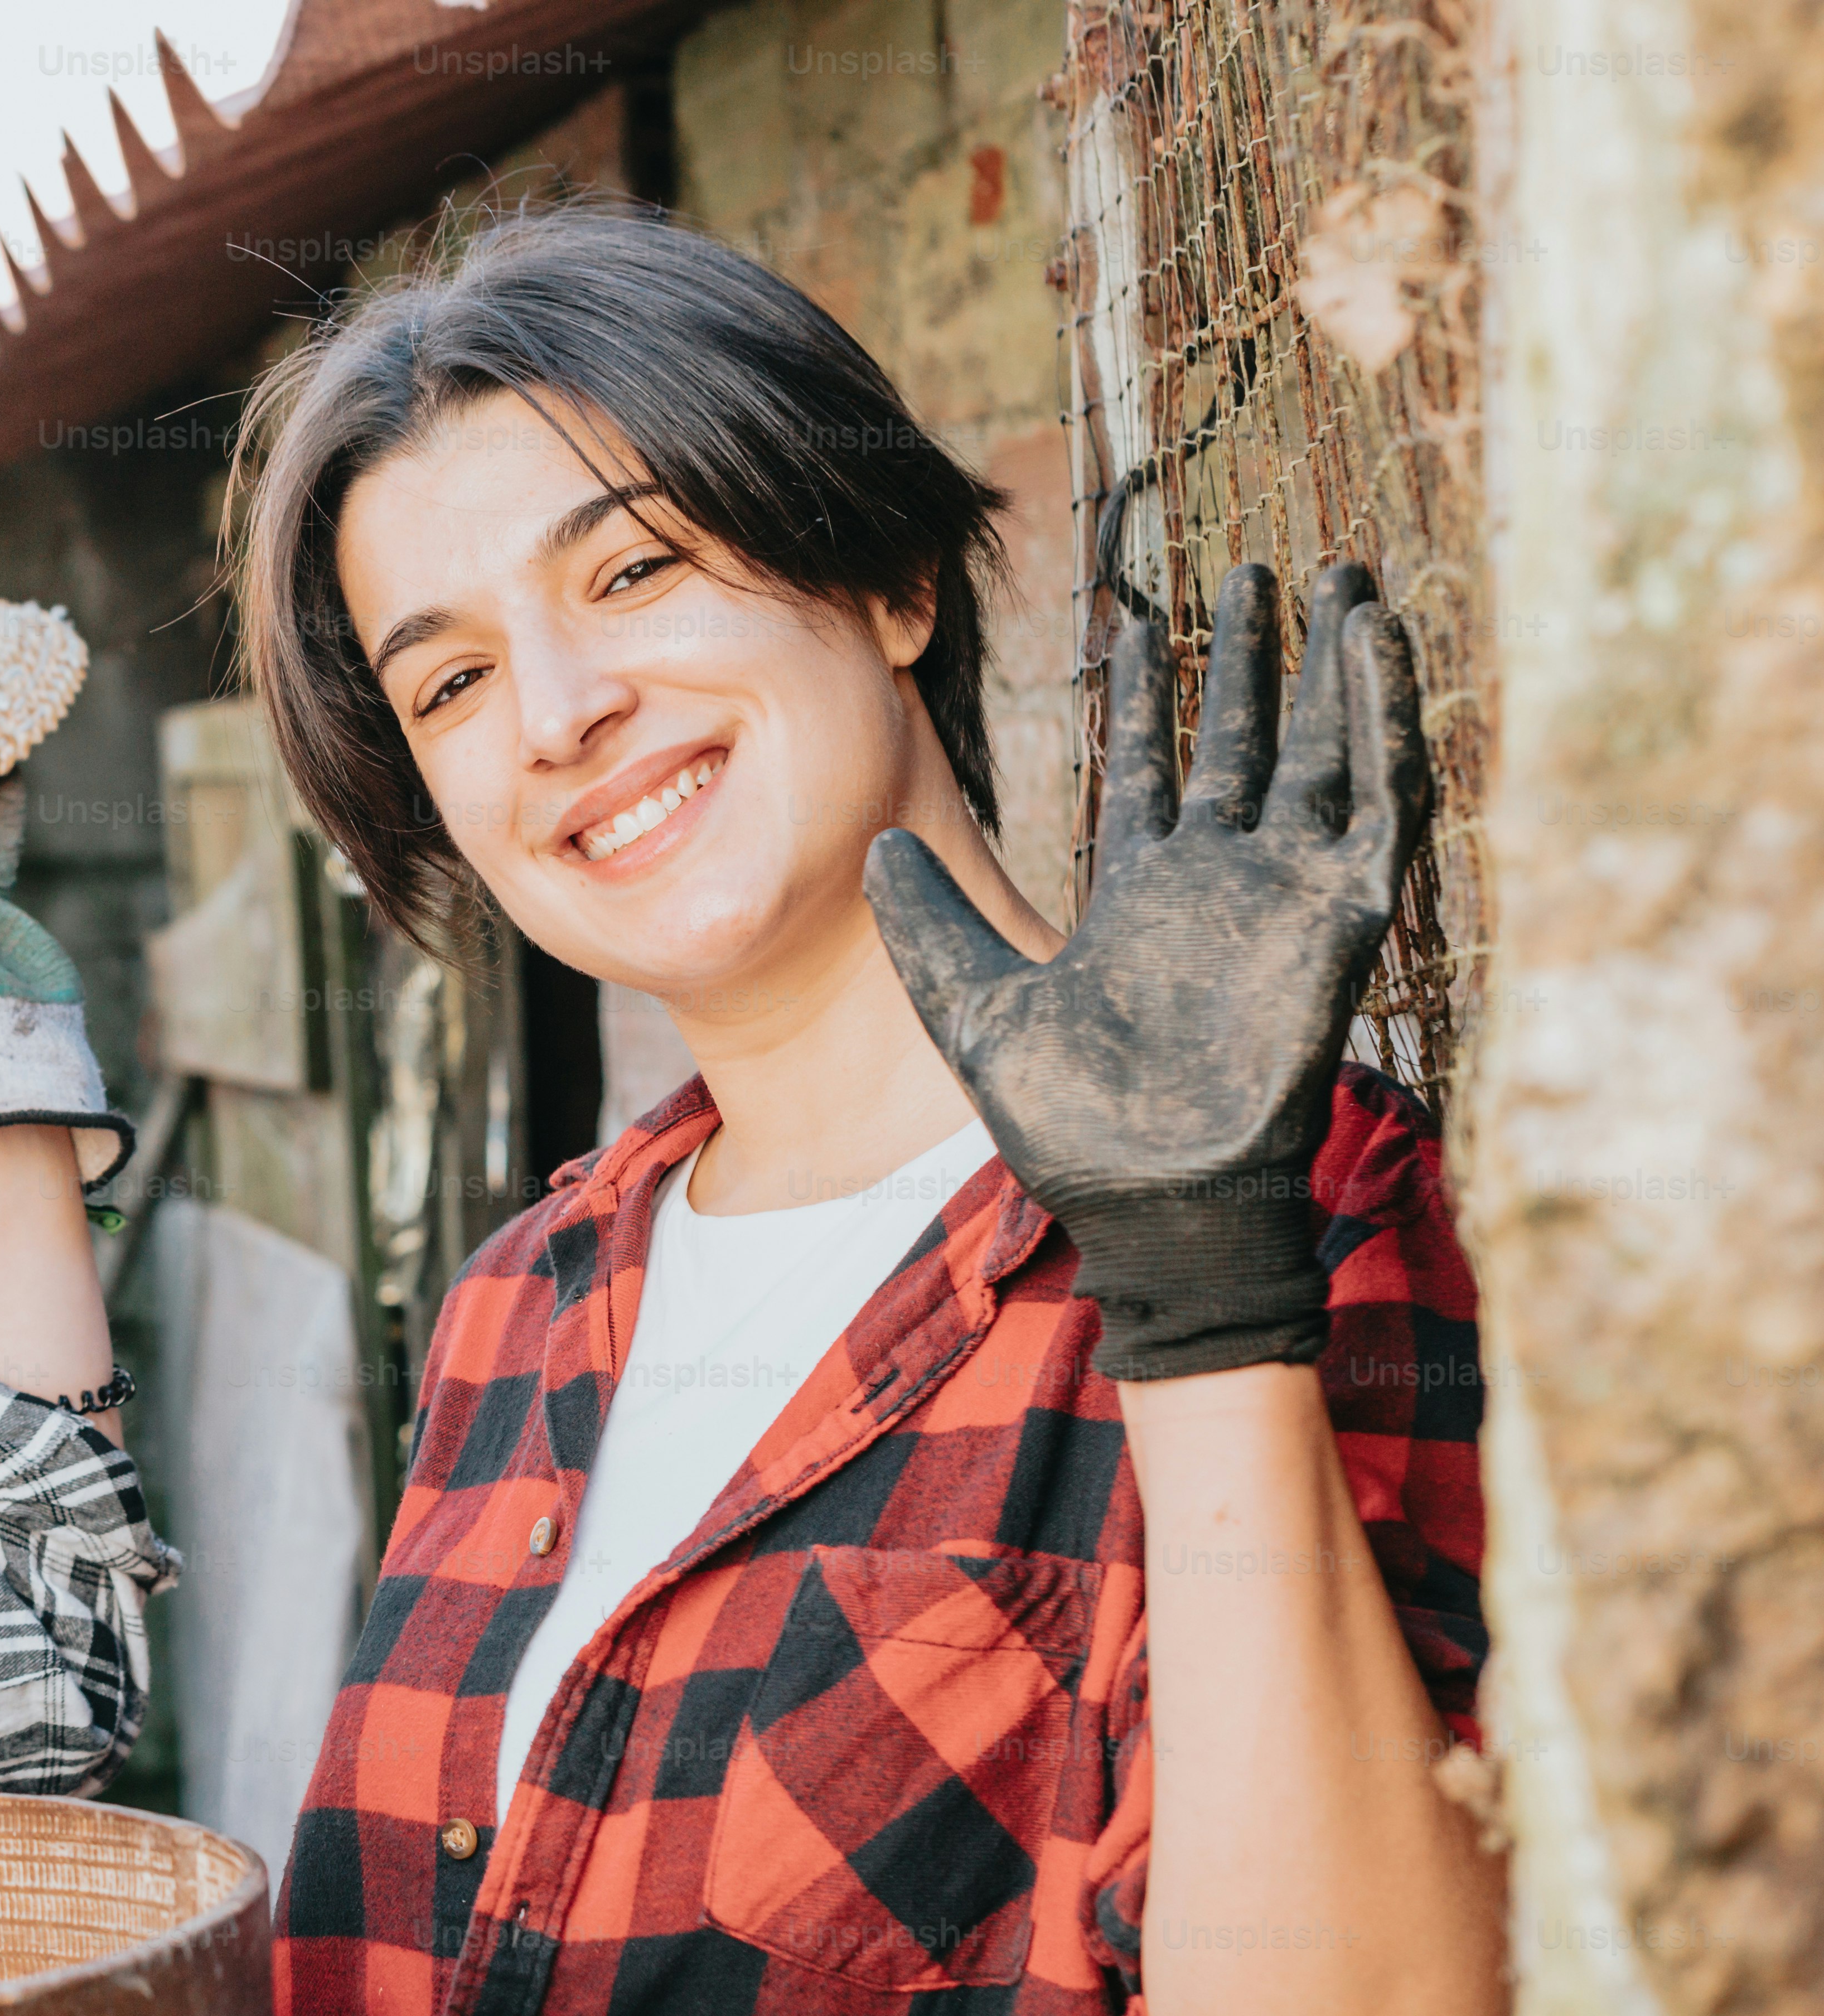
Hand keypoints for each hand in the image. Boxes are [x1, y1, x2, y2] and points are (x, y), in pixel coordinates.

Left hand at [862, 561, 1428, 1378]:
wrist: (1153, 1201)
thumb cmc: (1071, 1130)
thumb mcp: (973, 1010)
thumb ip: (929, 927)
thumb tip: (874, 848)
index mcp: (1141, 892)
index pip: (1150, 764)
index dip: (1149, 691)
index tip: (1142, 616)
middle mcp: (1218, 878)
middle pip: (1242, 738)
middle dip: (1251, 656)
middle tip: (1258, 567)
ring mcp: (1283, 891)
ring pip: (1321, 749)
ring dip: (1335, 666)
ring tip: (1345, 575)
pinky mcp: (1339, 916)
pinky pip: (1377, 802)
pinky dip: (1387, 724)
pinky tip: (1384, 650)